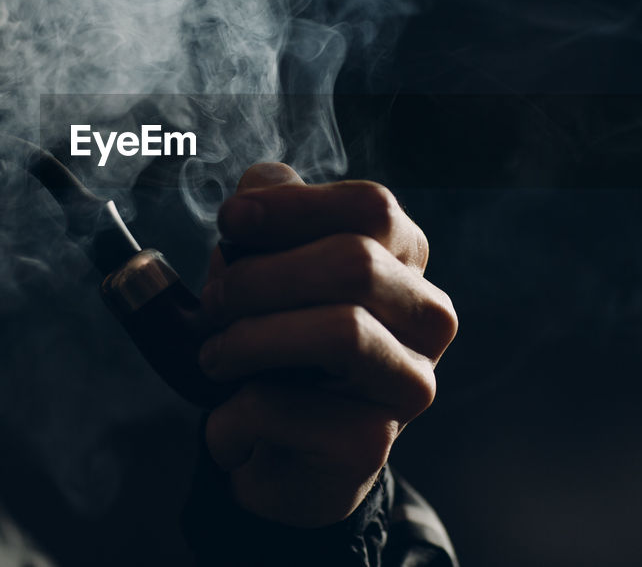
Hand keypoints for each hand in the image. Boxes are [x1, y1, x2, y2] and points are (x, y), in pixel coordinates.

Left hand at [198, 163, 456, 527]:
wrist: (279, 454)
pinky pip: (288, 406)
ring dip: (252, 338)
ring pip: (340, 332)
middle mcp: (427, 318)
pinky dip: (235, 410)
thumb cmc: (276, 345)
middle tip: (214, 300)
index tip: (231, 218)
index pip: (372, 207)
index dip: (296, 205)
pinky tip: (230, 419)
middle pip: (356, 262)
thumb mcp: (265, 270)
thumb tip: (258, 188)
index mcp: (403, 261)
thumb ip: (266, 221)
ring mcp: (409, 383)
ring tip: (215, 355)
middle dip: (262, 277)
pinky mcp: (371, 444)